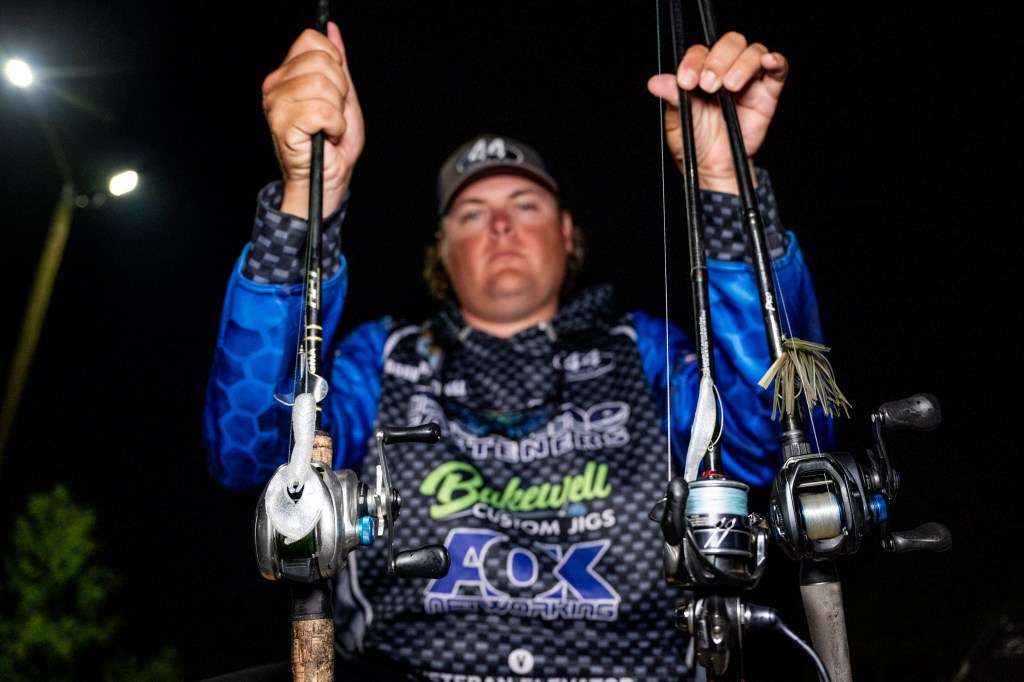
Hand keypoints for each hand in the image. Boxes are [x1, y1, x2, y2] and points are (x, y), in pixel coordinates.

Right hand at [262, 21, 364, 217]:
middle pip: (322, 61)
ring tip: (329, 126)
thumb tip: (331, 29)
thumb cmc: (335, 143)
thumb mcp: (343, 96)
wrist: (330, 178)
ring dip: (337, 111)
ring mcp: (275, 104)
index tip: (336, 89)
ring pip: (323, 85)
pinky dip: (335, 126)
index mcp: (287, 74)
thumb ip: (338, 63)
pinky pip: (323, 110)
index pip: (312, 40)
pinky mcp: (282, 124)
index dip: (335, 63)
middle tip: (333, 114)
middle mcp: (275, 85)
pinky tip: (326, 136)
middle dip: (340, 91)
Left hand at [647, 31, 786, 193]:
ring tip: (730, 87)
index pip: (700, 52)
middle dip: (718, 60)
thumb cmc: (695, 141)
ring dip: (742, 64)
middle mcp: (726, 70)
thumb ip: (672, 99)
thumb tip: (655, 83)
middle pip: (730, 43)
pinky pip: (779, 69)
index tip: (686, 81)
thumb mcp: (678, 122)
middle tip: (708, 85)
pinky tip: (768, 62)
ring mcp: (749, 79)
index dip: (693, 62)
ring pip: (753, 52)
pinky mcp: (768, 92)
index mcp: (701, 72)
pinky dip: (776, 61)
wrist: (713, 168)